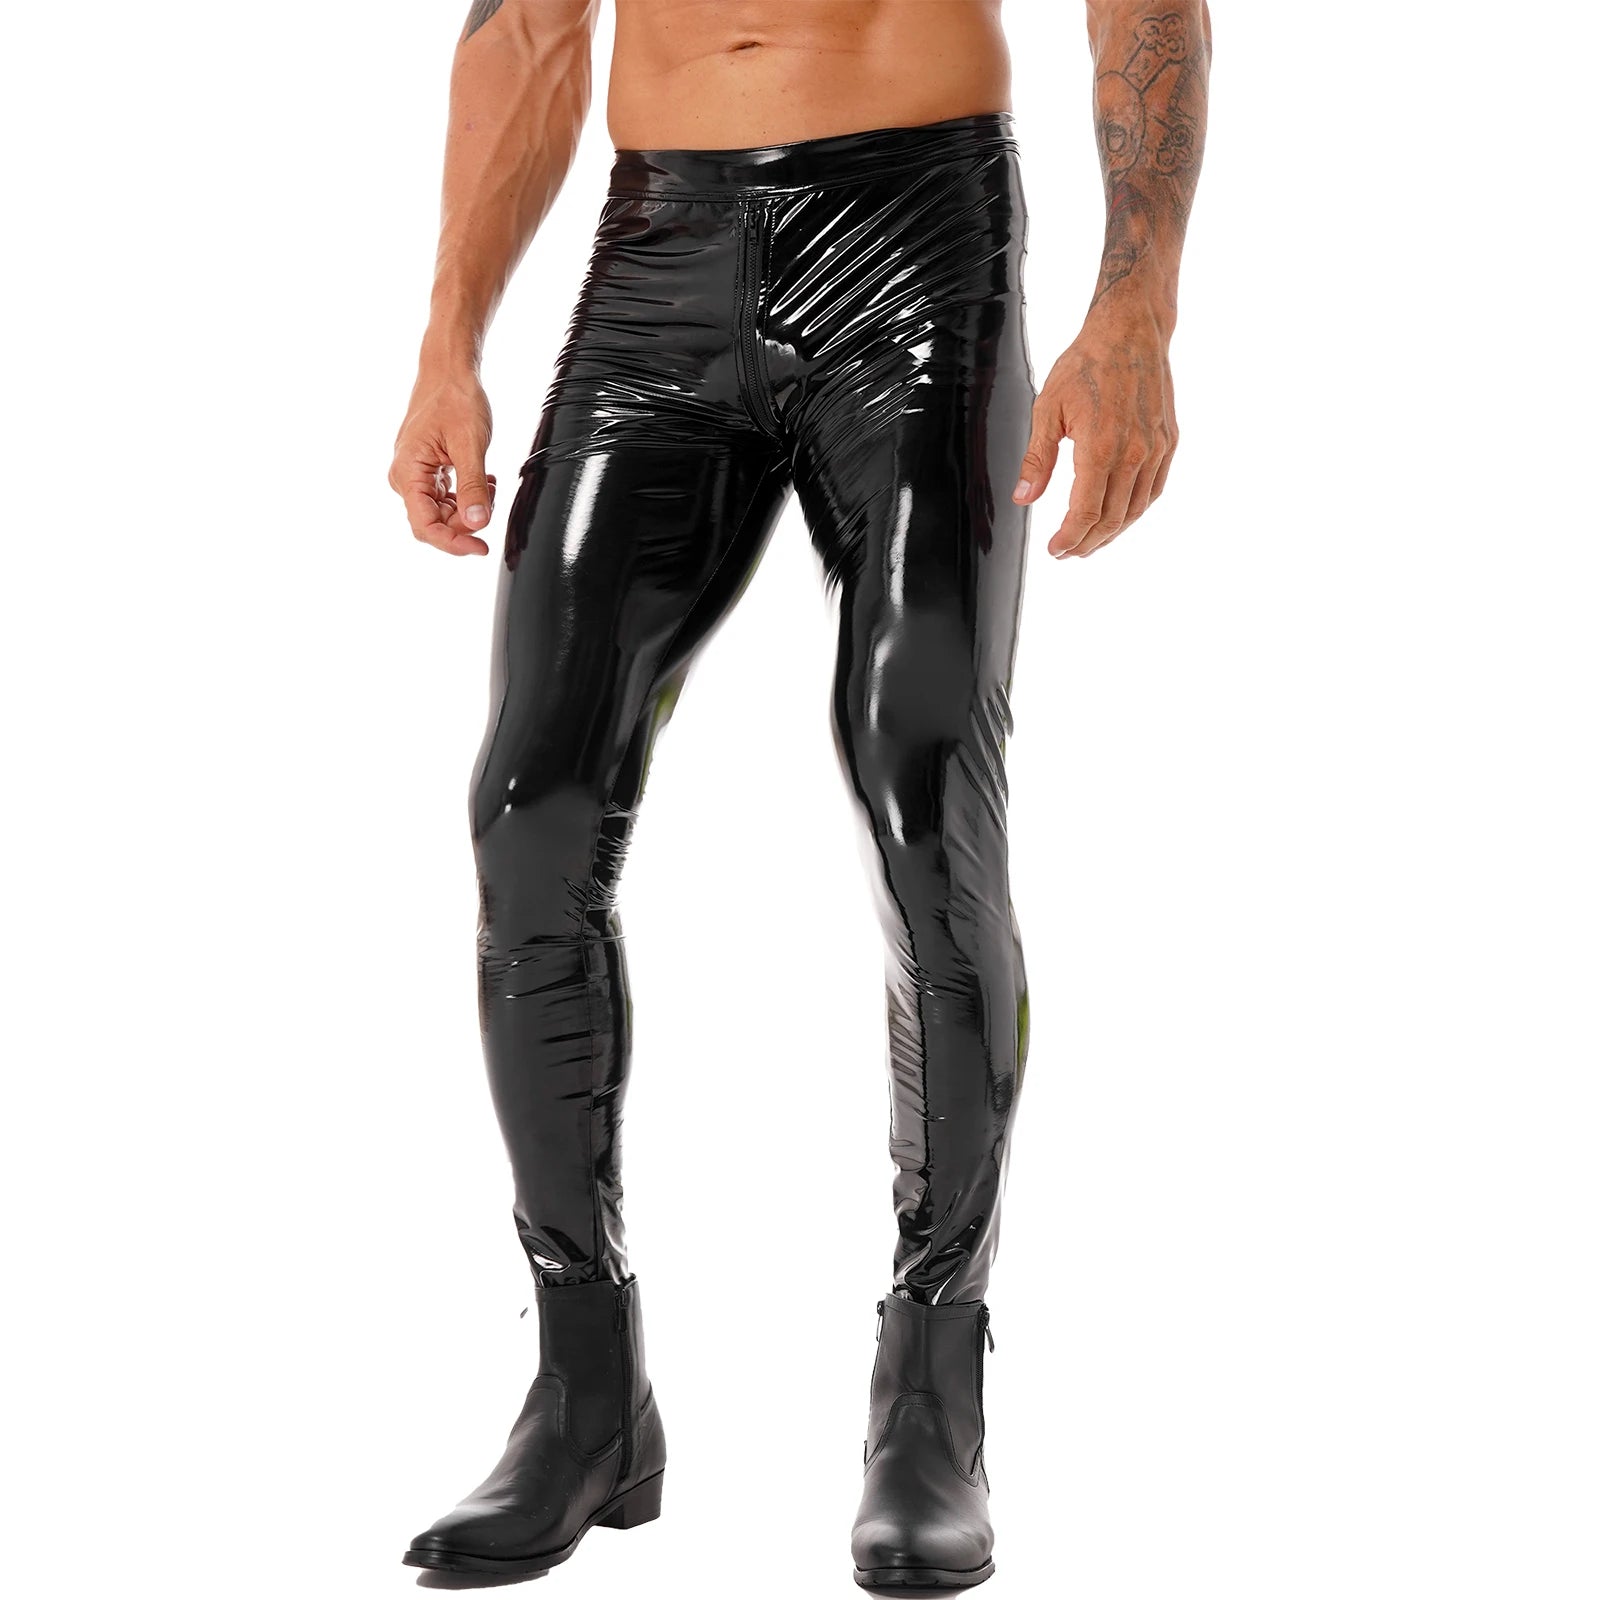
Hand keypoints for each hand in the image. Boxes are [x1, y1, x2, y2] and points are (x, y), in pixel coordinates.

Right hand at [390, 368, 496, 555]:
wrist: (448, 372)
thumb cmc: (455, 398)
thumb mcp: (470, 444)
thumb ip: (473, 487)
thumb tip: (477, 523)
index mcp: (407, 473)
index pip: (425, 526)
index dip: (453, 543)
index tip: (481, 548)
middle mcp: (405, 478)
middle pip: (436, 523)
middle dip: (467, 520)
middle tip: (491, 496)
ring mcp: (415, 476)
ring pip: (444, 512)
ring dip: (470, 506)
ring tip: (488, 480)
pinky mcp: (426, 472)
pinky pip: (447, 498)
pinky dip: (468, 495)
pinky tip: (482, 479)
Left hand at [1013, 307, 1177, 558]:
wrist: (1130, 332)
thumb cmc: (1086, 365)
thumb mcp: (1048, 409)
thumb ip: (1037, 459)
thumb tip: (1024, 497)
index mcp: (1100, 447)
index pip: (1085, 512)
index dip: (1069, 538)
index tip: (1055, 550)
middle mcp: (1134, 453)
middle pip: (1111, 518)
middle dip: (1087, 543)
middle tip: (1068, 552)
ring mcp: (1156, 449)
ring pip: (1135, 509)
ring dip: (1112, 532)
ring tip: (1090, 542)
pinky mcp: (1168, 442)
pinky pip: (1153, 490)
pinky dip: (1135, 511)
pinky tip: (1118, 516)